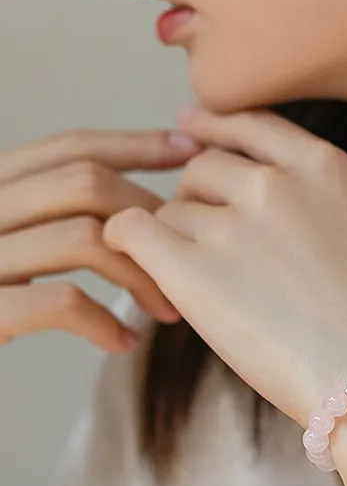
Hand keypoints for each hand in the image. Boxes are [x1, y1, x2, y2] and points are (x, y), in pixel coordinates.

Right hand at [0, 129, 199, 350]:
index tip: (189, 151)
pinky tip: (122, 341)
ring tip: (165, 310)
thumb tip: (136, 205)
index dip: (134, 144)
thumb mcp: (6, 237)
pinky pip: (60, 301)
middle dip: (150, 217)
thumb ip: (48, 211)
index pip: (69, 148)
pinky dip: (104, 323)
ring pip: (84, 237)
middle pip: (86, 184)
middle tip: (188, 258)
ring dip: (141, 275)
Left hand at [103, 107, 346, 426]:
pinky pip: (131, 230)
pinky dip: (127, 242)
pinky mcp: (191, 269)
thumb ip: (337, 207)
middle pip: (204, 168)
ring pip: (171, 209)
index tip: (192, 126)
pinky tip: (135, 262)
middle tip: (204, 239)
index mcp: (325, 169)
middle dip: (199, 198)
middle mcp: (275, 184)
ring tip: (199, 284)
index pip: (252, 125)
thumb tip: (312, 208)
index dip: (215, 125)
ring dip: (177, 240)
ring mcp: (232, 224)